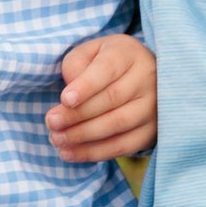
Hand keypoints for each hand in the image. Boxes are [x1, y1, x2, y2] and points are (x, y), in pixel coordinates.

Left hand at [47, 34, 156, 162]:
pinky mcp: (152, 131)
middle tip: (52, 122)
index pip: (108, 69)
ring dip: (83, 136)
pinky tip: (70, 153)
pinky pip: (123, 146)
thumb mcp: (89, 53)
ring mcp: (153, 106)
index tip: (65, 100)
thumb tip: (70, 95)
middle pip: (112, 98)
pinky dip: (95, 152)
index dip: (86, 85)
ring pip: (118, 124)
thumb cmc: (106, 63)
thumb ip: (76, 65)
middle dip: (77, 114)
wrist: (141, 76)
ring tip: (57, 139)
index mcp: (128, 54)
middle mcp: (147, 78)